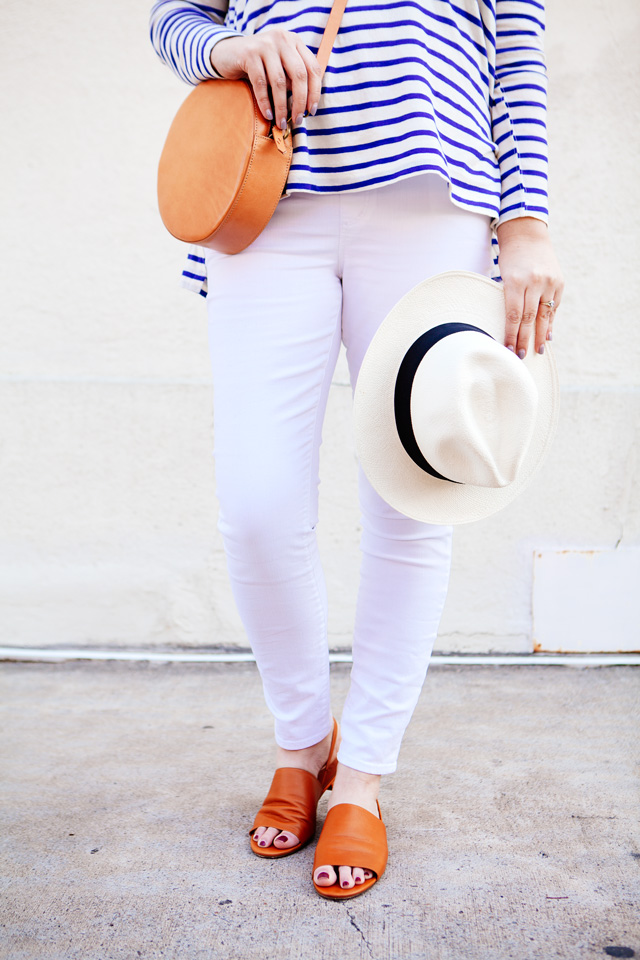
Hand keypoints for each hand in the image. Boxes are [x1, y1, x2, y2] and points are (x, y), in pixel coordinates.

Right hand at [210, 31, 321, 131]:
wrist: (227, 53)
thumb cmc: (258, 65)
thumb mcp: (279, 67)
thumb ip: (293, 78)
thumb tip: (305, 104)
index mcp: (294, 41)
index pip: (312, 68)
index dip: (315, 92)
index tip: (311, 111)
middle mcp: (282, 39)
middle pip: (299, 75)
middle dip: (300, 102)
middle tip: (298, 120)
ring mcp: (265, 44)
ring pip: (279, 81)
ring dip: (282, 106)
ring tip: (281, 122)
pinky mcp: (249, 53)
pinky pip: (260, 83)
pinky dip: (265, 102)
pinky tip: (268, 114)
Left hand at [496, 217, 563, 356]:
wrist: (528, 235)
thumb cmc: (510, 259)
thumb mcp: (504, 277)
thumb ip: (509, 300)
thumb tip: (513, 328)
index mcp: (515, 281)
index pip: (513, 315)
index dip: (511, 335)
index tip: (508, 350)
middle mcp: (534, 282)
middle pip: (529, 318)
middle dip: (524, 339)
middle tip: (521, 356)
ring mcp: (549, 282)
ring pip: (544, 315)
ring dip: (540, 335)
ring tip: (537, 351)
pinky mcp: (559, 282)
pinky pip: (554, 307)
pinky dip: (550, 322)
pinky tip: (547, 335)